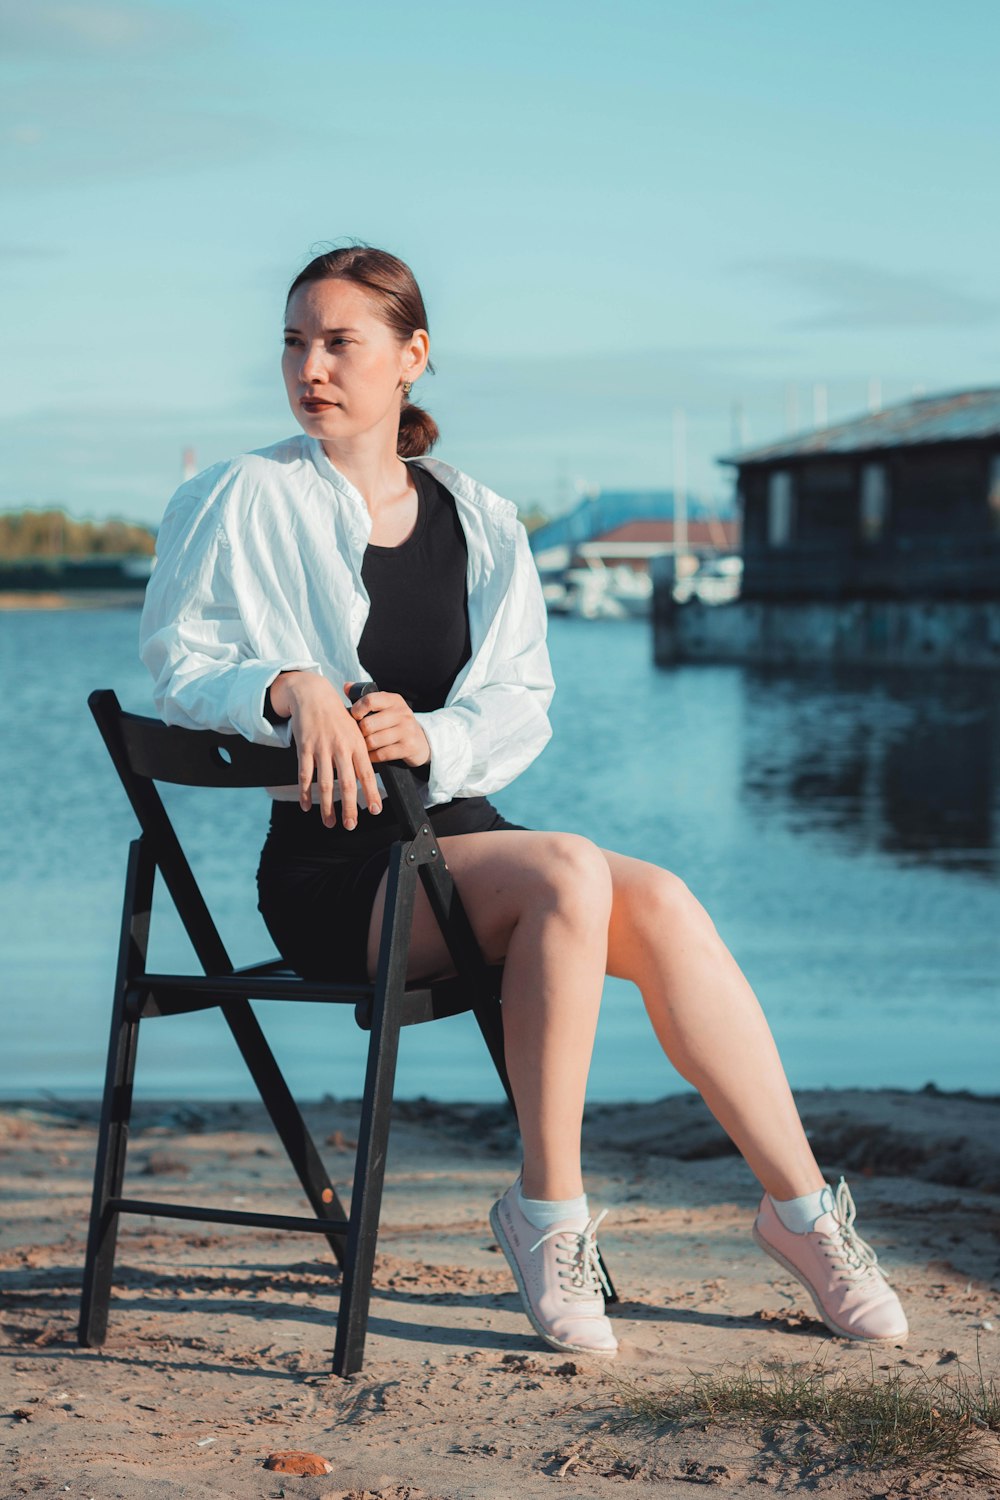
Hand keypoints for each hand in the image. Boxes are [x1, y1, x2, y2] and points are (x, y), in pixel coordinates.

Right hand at [269, 671, 381, 828]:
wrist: (313, 696)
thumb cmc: (337, 718)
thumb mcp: (354, 732)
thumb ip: (359, 755)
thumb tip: (366, 782)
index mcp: (357, 744)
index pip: (367, 774)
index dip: (371, 793)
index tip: (374, 810)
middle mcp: (341, 747)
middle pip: (346, 784)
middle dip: (349, 808)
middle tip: (350, 825)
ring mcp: (321, 748)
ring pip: (324, 784)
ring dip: (327, 807)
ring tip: (329, 823)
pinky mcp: (304, 748)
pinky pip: (304, 775)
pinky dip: (305, 793)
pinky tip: (307, 806)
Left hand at [345, 682, 430, 768]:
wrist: (420, 741)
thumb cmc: (395, 723)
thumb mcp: (385, 707)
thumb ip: (366, 698)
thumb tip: (346, 686)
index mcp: (394, 700)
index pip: (370, 700)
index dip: (357, 709)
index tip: (354, 716)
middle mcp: (402, 713)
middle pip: (368, 724)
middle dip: (359, 733)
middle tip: (358, 735)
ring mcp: (406, 730)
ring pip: (373, 741)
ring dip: (364, 746)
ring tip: (362, 746)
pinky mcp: (408, 747)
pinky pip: (381, 754)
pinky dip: (371, 756)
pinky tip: (370, 755)